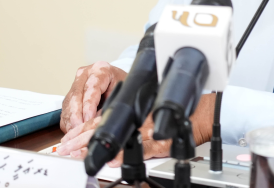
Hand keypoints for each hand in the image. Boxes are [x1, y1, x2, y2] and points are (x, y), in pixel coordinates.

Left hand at [58, 93, 216, 166]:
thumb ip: (135, 126)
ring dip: (98, 147)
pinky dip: (129, 154)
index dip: (83, 130)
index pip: (103, 120)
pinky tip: (115, 160)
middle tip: (65, 150)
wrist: (208, 113)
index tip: (68, 139)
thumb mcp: (154, 114)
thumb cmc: (185, 112)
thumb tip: (112, 137)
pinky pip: (143, 148)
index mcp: (135, 111)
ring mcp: (149, 129)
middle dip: (82, 140)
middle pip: (105, 128)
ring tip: (80, 155)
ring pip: (118, 137)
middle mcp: (139, 118)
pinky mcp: (163, 140)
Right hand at [60, 61, 126, 133]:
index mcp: (100, 70)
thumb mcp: (121, 92)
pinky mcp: (70, 94)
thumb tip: (97, 121)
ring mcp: (76, 84)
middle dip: (76, 115)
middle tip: (78, 129)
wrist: (119, 81)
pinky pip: (65, 109)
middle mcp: (85, 74)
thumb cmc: (122, 86)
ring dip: (70, 120)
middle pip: (76, 96)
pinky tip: (71, 130)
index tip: (88, 119)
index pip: (91, 88)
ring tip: (74, 133)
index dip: (88, 106)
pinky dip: (67, 121)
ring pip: (68, 104)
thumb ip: (109, 104)